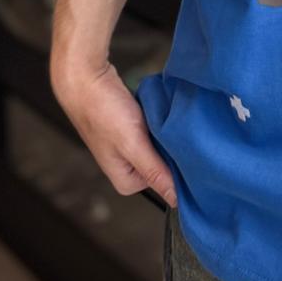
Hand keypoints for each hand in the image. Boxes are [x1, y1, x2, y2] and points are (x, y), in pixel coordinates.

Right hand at [51, 56, 177, 208]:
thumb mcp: (133, 145)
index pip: (168, 183)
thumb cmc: (104, 111)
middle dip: (176, 149)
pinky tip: (165, 114)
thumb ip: (154, 172)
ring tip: (172, 122)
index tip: (194, 152)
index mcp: (127, 181)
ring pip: (163, 146)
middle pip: (166, 165)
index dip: (183, 167)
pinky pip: (157, 132)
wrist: (87, 79)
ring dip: (170, 134)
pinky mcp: (133, 130)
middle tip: (182, 132)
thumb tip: (177, 201)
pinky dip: (163, 123)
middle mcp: (128, 168)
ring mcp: (130, 148)